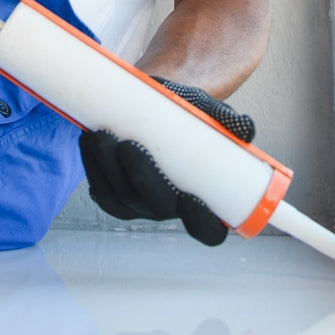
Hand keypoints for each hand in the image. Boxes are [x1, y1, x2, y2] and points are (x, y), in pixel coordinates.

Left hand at [78, 78, 255, 246]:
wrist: (151, 104)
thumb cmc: (184, 114)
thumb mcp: (205, 110)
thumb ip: (224, 119)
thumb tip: (244, 128)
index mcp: (203, 201)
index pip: (208, 230)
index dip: (200, 221)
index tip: (191, 196)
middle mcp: (170, 208)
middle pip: (158, 209)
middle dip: (142, 179)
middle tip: (130, 145)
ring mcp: (138, 205)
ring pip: (123, 199)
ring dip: (108, 169)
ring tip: (102, 135)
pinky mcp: (112, 194)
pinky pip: (100, 190)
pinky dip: (92, 165)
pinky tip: (89, 140)